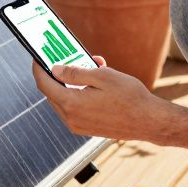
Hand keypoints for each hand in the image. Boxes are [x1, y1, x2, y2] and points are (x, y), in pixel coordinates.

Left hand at [32, 56, 173, 141]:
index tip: (38, 57)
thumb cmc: (130, 97)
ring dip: (70, 84)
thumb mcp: (102, 76)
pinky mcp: (87, 129)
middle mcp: (71, 119)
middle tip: (66, 58)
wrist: (149, 121)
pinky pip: (74, 109)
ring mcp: (78, 126)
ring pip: (63, 100)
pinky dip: (77, 94)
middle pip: (52, 93)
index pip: (44, 84)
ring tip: (89, 68)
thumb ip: (75, 73)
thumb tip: (55, 70)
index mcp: (72, 104)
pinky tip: (93, 84)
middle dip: (57, 74)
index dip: (38, 68)